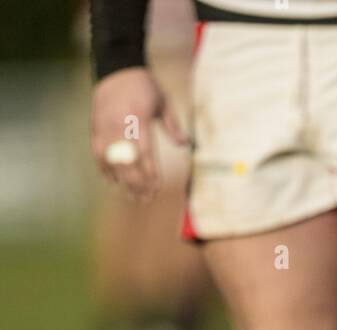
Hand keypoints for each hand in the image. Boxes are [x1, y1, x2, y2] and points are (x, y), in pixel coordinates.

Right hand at [91, 67, 186, 198]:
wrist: (116, 67)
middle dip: (137, 183)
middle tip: (146, 199)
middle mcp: (119, 123)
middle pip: (127, 161)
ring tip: (132, 196)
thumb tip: (185, 145)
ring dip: (122, 181)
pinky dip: (104, 168)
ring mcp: (105, 125)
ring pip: (112, 160)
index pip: (144, 151)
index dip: (150, 173)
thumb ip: (173, 124)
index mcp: (138, 116)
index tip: (156, 189)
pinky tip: (113, 182)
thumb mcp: (163, 100)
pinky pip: (98, 153)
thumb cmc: (144, 86)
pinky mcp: (95, 127)